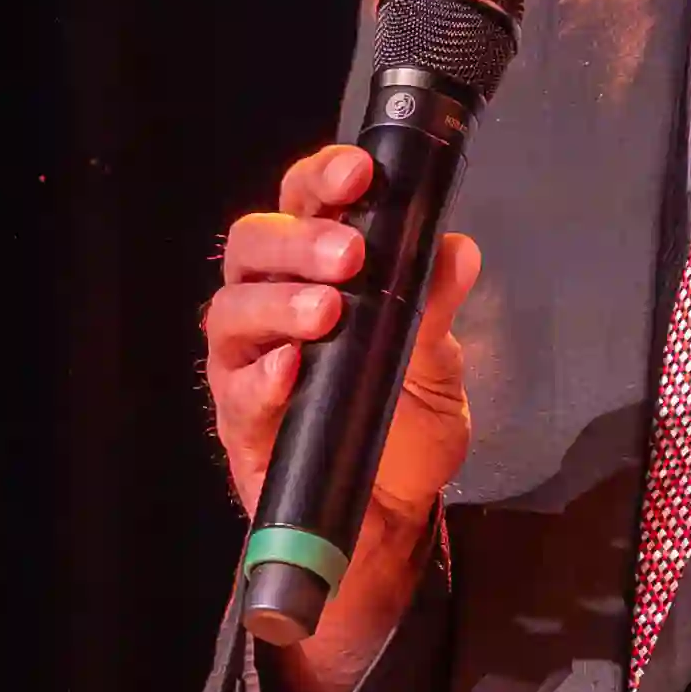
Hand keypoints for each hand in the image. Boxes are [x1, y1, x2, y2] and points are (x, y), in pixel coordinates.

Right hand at [201, 142, 480, 691]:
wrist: (389, 520)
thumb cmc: (403, 429)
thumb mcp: (436, 366)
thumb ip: (437, 308)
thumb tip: (458, 250)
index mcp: (316, 272)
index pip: (303, 204)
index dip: (322, 178)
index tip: (359, 171)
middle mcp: (271, 305)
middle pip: (252, 245)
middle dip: (298, 240)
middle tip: (349, 255)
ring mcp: (247, 363)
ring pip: (231, 311)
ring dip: (278, 302)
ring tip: (326, 312)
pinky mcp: (238, 422)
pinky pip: (235, 391)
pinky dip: (263, 376)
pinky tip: (292, 370)